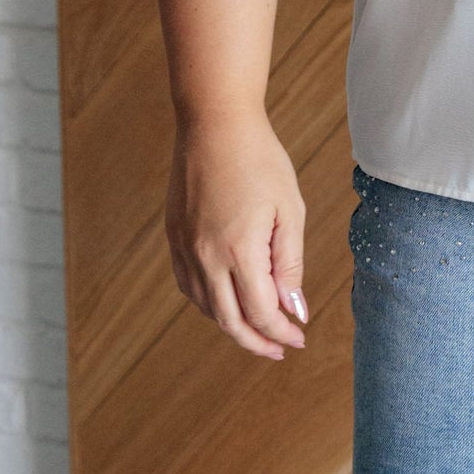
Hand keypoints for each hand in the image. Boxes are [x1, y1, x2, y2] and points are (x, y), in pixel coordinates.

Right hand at [165, 112, 308, 361]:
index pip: (260, 312)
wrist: (214, 124)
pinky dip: (209, 302)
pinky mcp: (174, 236)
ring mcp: (185, 247)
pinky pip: (188, 285)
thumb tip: (293, 309)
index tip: (298, 338)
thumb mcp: (289, 211)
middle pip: (229, 320)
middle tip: (279, 349)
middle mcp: (205, 256)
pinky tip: (228, 301)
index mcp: (238, 250)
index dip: (281, 332)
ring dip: (233, 324)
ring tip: (258, 329)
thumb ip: (289, 265)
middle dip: (256, 341)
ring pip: (206, 306)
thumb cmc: (260, 161)